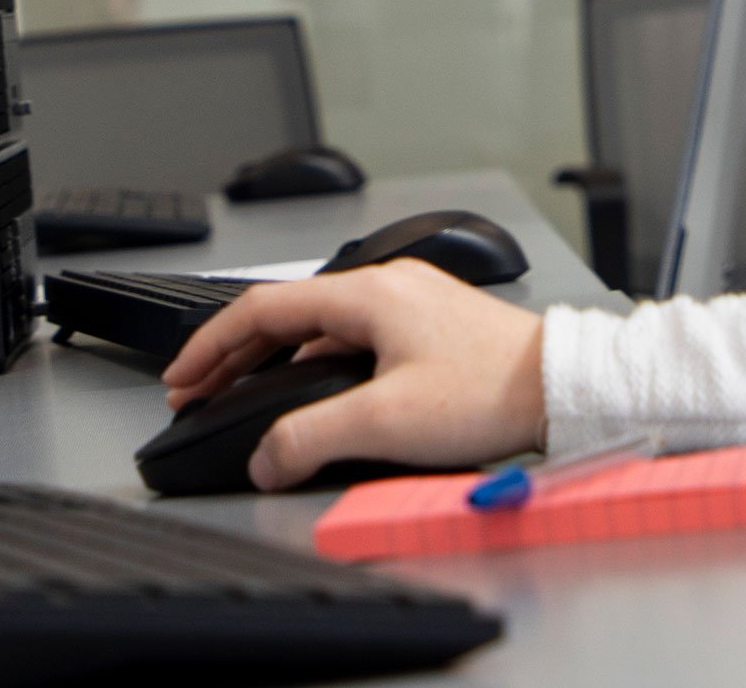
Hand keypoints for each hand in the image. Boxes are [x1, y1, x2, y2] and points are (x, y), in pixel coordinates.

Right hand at [161, 265, 547, 490]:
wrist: (562, 388)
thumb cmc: (492, 391)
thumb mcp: (386, 421)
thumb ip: (312, 438)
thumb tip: (265, 458)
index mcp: (369, 293)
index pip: (264, 309)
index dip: (212, 345)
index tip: (182, 375)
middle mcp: (387, 287)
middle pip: (288, 313)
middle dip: (234, 353)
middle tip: (197, 388)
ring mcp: (411, 304)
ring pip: (320, 326)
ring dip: (275, 359)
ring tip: (243, 393)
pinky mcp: (430, 328)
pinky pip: (352, 337)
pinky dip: (315, 363)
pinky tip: (312, 396)